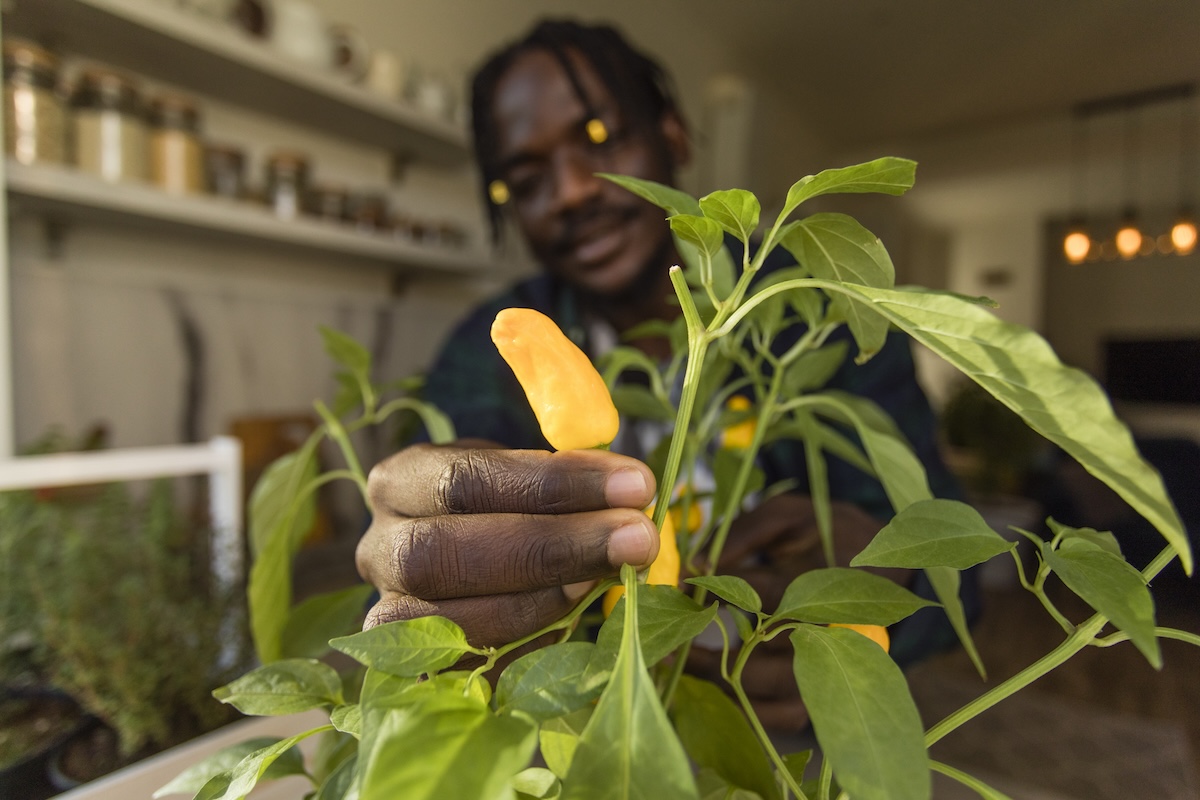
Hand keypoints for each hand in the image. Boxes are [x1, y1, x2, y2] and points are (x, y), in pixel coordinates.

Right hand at [355, 440, 658, 648]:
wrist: (477, 565)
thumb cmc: (509, 511)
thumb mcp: (523, 479)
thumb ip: (563, 482)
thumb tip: (632, 493)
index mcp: (400, 482)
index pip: (466, 478)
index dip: (552, 483)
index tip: (634, 486)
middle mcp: (379, 550)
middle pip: (445, 551)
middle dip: (551, 546)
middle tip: (636, 539)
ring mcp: (387, 617)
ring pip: (446, 621)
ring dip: (543, 602)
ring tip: (609, 580)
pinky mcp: (411, 674)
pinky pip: (464, 674)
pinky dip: (527, 653)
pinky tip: (580, 632)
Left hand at [687, 493, 906, 732]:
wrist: (884, 564)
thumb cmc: (828, 532)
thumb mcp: (788, 515)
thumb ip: (744, 533)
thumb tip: (698, 562)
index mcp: (815, 588)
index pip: (752, 598)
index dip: (708, 596)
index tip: (677, 593)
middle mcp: (823, 636)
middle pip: (756, 660)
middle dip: (705, 656)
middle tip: (667, 646)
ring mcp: (827, 670)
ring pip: (765, 696)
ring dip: (718, 683)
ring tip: (680, 667)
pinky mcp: (824, 691)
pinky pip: (779, 715)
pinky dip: (744, 707)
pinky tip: (714, 687)